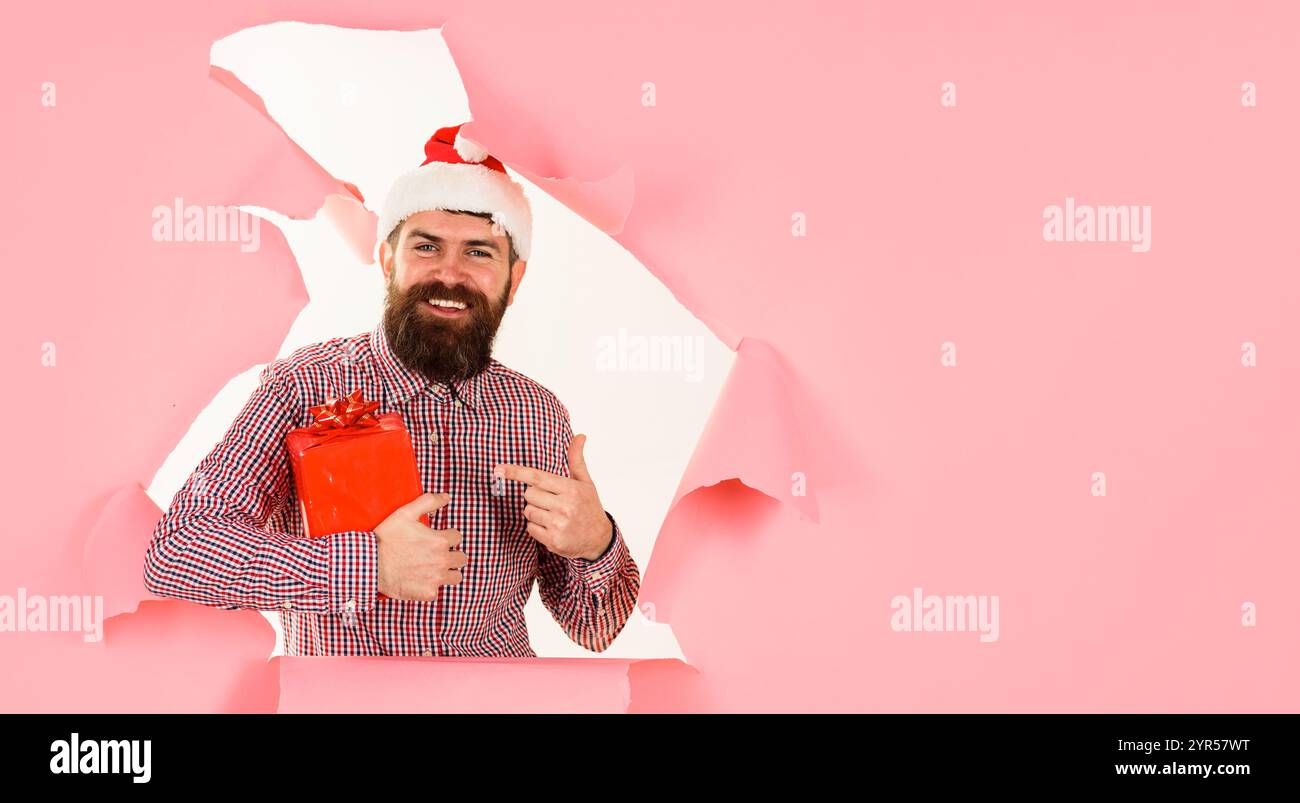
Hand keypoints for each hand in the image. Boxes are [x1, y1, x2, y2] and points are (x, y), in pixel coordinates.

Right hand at [374, 492, 467, 599]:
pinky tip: (420, 580)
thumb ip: (429, 502)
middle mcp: (442, 561)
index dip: (447, 535)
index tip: (437, 538)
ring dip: (448, 572)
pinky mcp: (427, 593)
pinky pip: (438, 591)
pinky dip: (430, 587)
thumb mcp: (405, 513)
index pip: (457, 537)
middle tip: (437, 554)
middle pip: (461, 558)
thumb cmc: (386, 538)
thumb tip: (446, 497)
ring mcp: (436, 579)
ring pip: (456, 577)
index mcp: (440, 541)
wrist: (370, 564)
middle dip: (452, 554)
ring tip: (435, 568)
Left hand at [495, 434, 612, 560]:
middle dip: (535, 496)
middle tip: (551, 501)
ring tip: (553, 515)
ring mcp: (558, 525)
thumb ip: (576, 459)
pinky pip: (530, 528)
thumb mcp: (585, 482)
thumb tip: (580, 435)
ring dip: (535, 512)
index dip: (515, 472)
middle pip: (529, 494)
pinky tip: (552, 528)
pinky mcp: (553, 541)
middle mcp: (564, 506)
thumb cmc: (589, 506)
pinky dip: (537, 528)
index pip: (537, 477)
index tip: (498, 469)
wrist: (599, 539)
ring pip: (528, 511)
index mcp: (571, 489)